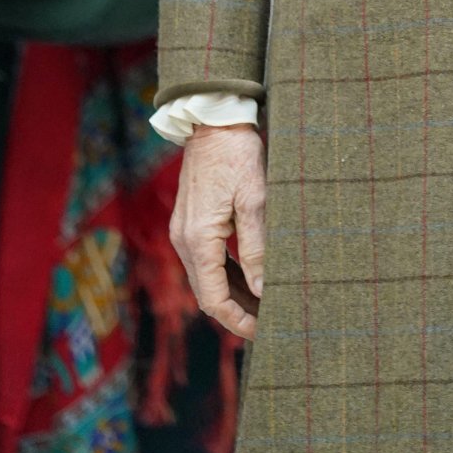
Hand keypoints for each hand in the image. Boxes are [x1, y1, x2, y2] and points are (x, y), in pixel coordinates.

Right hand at [170, 124, 266, 339]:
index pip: (214, 299)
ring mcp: (184, 231)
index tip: (263, 329)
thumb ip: (256, 247)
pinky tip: (249, 279)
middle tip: (269, 321)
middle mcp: (184, 240)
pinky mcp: (190, 222)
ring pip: (206, 278)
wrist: (213, 122)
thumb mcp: (254, 200)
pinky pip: (205, 260)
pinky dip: (225, 274)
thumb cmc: (238, 156)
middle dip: (236, 312)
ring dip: (232, 294)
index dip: (237, 320)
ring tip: (263, 305)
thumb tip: (262, 289)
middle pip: (208, 293)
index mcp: (198, 239)